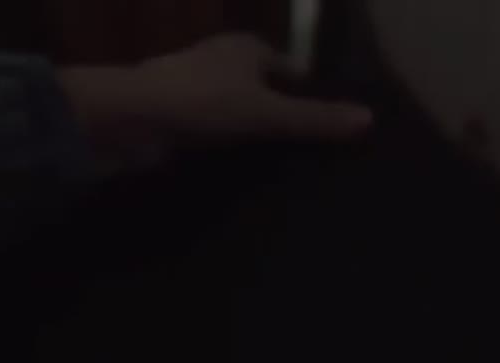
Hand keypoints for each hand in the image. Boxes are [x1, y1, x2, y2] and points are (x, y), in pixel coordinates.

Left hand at [60, 34, 373, 168]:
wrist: (129, 120)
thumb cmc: (202, 102)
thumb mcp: (267, 113)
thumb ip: (314, 119)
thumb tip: (370, 120)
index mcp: (247, 48)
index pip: (292, 71)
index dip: (312, 96)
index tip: (334, 128)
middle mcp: (222, 63)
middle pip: (266, 93)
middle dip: (285, 119)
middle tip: (316, 158)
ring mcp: (197, 92)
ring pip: (240, 116)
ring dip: (255, 139)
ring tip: (288, 174)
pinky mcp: (177, 121)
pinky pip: (215, 137)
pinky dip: (229, 153)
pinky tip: (245, 178)